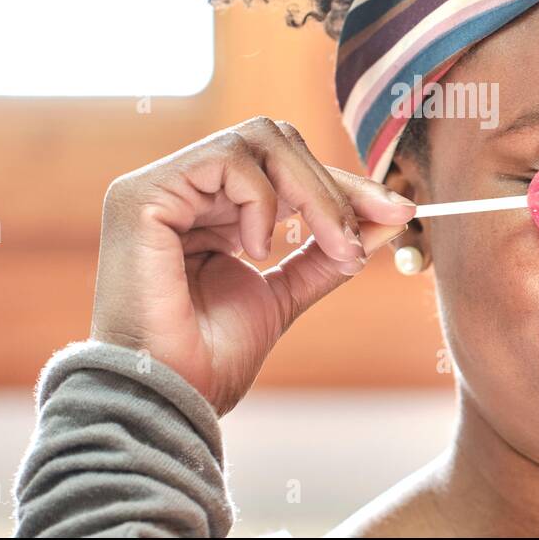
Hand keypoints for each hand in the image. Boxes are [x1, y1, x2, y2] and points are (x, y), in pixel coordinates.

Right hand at [89, 116, 413, 415]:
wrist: (168, 399)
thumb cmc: (210, 358)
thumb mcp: (285, 295)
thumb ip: (327, 253)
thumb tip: (388, 216)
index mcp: (209, 210)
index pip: (284, 167)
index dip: (343, 185)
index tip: (397, 212)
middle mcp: (182, 190)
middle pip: (275, 141)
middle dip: (333, 185)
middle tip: (359, 240)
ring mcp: (159, 187)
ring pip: (257, 140)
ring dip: (311, 191)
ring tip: (326, 245)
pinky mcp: (141, 195)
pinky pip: (226, 160)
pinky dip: (262, 201)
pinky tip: (256, 251)